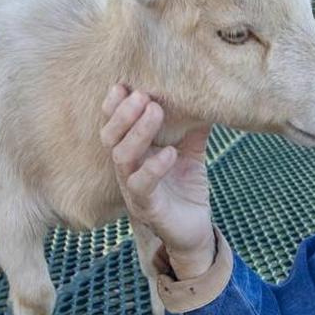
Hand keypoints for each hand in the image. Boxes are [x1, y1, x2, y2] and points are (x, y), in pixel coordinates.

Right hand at [100, 85, 214, 278]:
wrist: (196, 230)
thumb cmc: (187, 188)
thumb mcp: (191, 152)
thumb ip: (193, 127)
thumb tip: (204, 96)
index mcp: (132, 154)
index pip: (113, 126)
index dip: (113, 106)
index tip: (123, 84)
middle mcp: (126, 170)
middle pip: (110, 138)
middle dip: (122, 114)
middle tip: (142, 95)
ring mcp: (133, 190)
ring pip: (122, 158)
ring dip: (138, 132)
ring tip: (155, 110)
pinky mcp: (147, 209)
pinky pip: (142, 185)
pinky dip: (155, 166)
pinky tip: (170, 152)